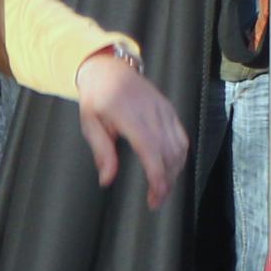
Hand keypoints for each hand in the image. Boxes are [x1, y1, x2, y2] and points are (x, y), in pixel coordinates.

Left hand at [74, 47, 189, 207]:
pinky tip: (172, 169)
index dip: (157, 175)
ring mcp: (164, 110)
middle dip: (166, 181)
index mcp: (129, 114)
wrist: (109, 69)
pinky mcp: (170, 110)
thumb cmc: (97, 97)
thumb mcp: (89, 123)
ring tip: (163, 189)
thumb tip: (106, 179)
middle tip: (156, 200)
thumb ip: (101, 151)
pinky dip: (180, 156)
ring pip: (179, 146)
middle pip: (169, 152)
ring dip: (175, 171)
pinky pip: (182, 137)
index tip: (156, 195)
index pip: (150, 149)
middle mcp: (151, 111)